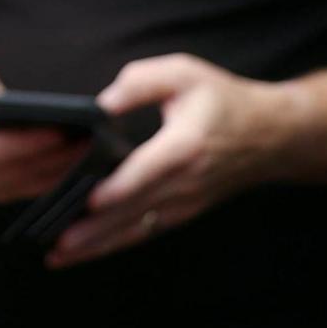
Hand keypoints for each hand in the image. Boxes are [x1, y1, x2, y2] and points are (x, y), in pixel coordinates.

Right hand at [0, 60, 91, 205]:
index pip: (2, 149)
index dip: (32, 142)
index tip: (61, 130)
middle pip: (23, 170)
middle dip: (58, 156)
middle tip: (90, 139)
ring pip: (33, 183)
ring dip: (63, 169)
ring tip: (91, 149)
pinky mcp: (5, 191)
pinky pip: (36, 188)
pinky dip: (58, 177)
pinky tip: (81, 161)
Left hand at [56, 56, 285, 265]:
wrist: (271, 136)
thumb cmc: (223, 100)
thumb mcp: (184, 73)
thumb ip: (140, 82)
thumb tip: (101, 105)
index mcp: (185, 145)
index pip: (147, 171)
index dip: (119, 187)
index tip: (89, 200)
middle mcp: (186, 181)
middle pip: (135, 209)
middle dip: (95, 228)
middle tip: (55, 240)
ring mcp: (186, 202)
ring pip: (137, 228)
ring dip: (99, 244)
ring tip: (59, 254)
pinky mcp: (183, 212)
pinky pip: (146, 231)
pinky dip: (115, 243)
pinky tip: (86, 251)